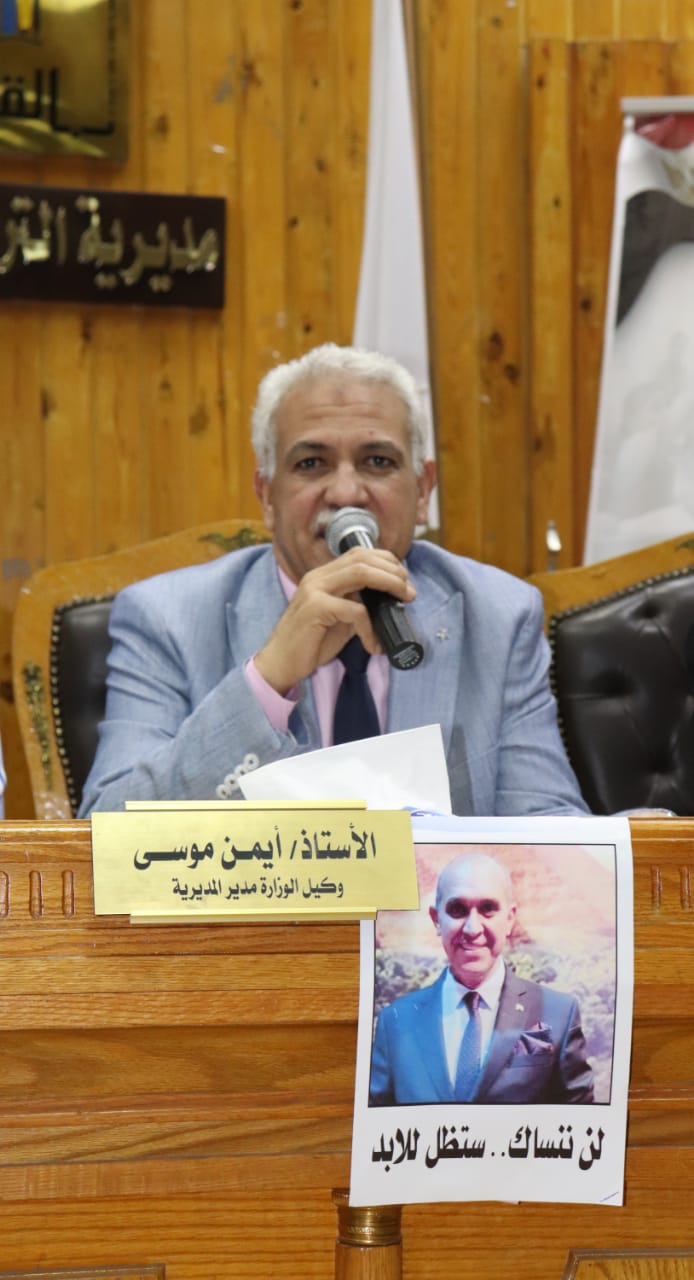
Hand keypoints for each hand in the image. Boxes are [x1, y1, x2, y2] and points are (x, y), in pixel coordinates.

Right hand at [255, 547, 415, 693]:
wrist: (280, 662)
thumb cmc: (310, 642)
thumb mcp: (339, 619)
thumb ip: (358, 605)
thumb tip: (388, 602)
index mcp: (323, 575)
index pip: (359, 553)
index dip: (386, 560)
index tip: (403, 578)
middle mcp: (318, 577)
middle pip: (363, 558)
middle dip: (392, 571)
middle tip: (409, 590)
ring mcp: (315, 590)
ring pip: (361, 573)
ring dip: (388, 585)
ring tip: (403, 601)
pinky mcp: (315, 609)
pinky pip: (354, 611)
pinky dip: (370, 628)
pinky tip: (373, 645)